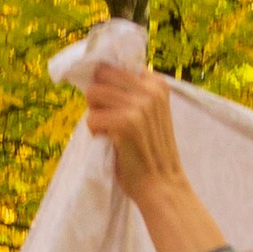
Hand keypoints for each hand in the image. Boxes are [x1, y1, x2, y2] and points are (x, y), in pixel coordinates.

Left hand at [82, 61, 227, 251]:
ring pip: (92, 95)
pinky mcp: (125, 123)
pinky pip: (91, 119)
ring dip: (96, 115)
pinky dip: (94, 133)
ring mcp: (139, 105)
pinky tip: (111, 143)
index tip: (112, 104)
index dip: (106, 84)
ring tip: (111, 132)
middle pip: (100, 77)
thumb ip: (131, 92)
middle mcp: (150, 89)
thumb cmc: (149, 150)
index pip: (114, 67)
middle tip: (111, 121)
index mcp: (157, 83)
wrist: (161, 184)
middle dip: (98, 98)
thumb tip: (95, 73)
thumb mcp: (148, 112)